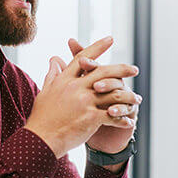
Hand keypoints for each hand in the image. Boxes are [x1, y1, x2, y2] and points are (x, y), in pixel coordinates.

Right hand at [24, 37, 139, 158]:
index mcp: (65, 80)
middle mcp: (76, 87)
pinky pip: (113, 116)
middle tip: (135, 69)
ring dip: (128, 97)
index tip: (110, 39)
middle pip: (104, 72)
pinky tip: (129, 121)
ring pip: (113, 94)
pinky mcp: (90, 118)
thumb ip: (52, 74)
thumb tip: (54, 58)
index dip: (98, 47)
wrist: (40, 139)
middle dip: (122, 69)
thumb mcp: (45, 91)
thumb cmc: (41, 117)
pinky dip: (123, 119)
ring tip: (137, 99)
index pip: (83, 58)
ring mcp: (84, 102)